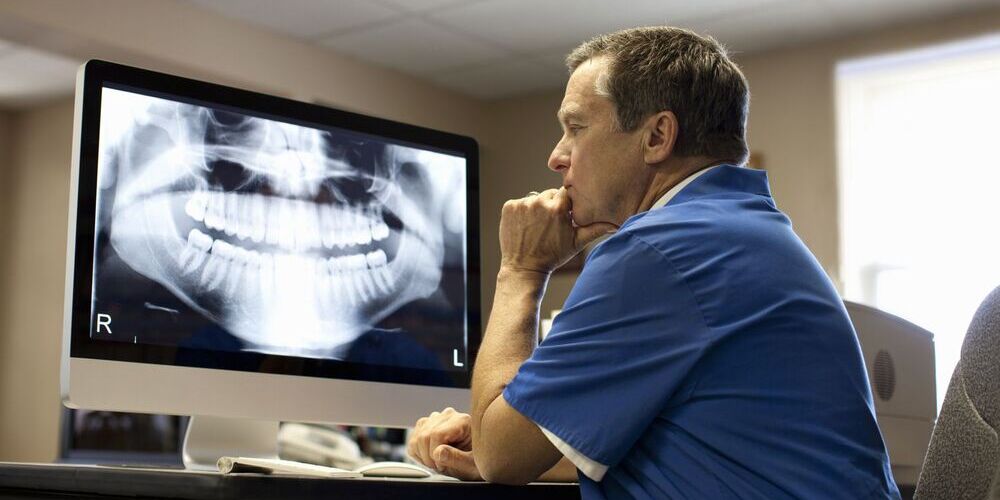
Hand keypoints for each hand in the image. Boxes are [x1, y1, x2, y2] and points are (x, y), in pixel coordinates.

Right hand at [407, 407, 481, 479]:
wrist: (476, 459)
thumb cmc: (477, 462)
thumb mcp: (472, 465)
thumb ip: (456, 458)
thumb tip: (438, 452)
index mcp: (462, 421)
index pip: (436, 434)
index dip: (435, 454)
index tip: (443, 466)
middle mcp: (448, 415)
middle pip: (424, 436)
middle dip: (429, 457)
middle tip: (441, 466)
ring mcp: (436, 419)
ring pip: (416, 437)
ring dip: (423, 456)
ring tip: (438, 462)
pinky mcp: (427, 425)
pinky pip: (412, 440)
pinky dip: (418, 454)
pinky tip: (432, 457)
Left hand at [499, 187, 616, 273]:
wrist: (524, 268)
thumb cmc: (553, 256)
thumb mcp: (577, 242)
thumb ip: (596, 229)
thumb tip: (616, 224)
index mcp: (558, 208)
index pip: (566, 193)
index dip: (566, 205)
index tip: (563, 216)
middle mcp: (539, 202)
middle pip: (550, 194)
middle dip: (552, 206)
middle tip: (550, 225)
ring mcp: (522, 204)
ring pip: (535, 198)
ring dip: (536, 208)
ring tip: (537, 227)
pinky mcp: (509, 207)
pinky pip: (519, 203)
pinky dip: (521, 212)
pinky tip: (525, 226)